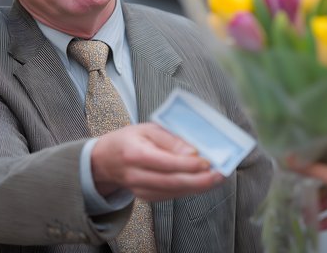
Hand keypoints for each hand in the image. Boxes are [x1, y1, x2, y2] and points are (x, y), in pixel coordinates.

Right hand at [91, 123, 223, 200]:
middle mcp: (136, 175)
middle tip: (220, 174)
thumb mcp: (147, 129)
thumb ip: (171, 139)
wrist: (106, 160)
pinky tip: (203, 182)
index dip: (188, 164)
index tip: (208, 161)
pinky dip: (189, 189)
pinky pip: (171, 195)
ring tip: (218, 177)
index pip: (165, 162)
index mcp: (134, 153)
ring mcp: (140, 190)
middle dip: (200, 180)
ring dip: (199, 186)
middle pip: (172, 182)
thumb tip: (193, 151)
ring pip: (174, 192)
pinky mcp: (147, 197)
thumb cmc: (130, 139)